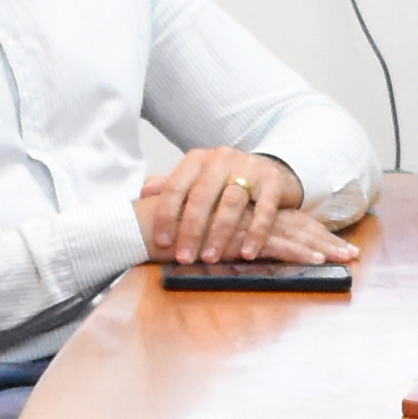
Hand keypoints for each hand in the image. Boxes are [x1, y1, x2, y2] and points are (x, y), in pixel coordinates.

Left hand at [138, 149, 345, 265]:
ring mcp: (249, 168)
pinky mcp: (272, 181)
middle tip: (184, 258)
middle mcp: (221, 160)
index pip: (175, 187)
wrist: (270, 168)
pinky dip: (255, 233)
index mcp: (197, 160)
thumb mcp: (197, 179)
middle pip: (202, 196)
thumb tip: (145, 193)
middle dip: (191, 230)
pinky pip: (264, 210)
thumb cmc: (226, 181)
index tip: (161, 242)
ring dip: (219, 234)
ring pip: (231, 203)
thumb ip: (172, 185)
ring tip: (211, 258)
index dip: (166, 215)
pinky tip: (247, 254)